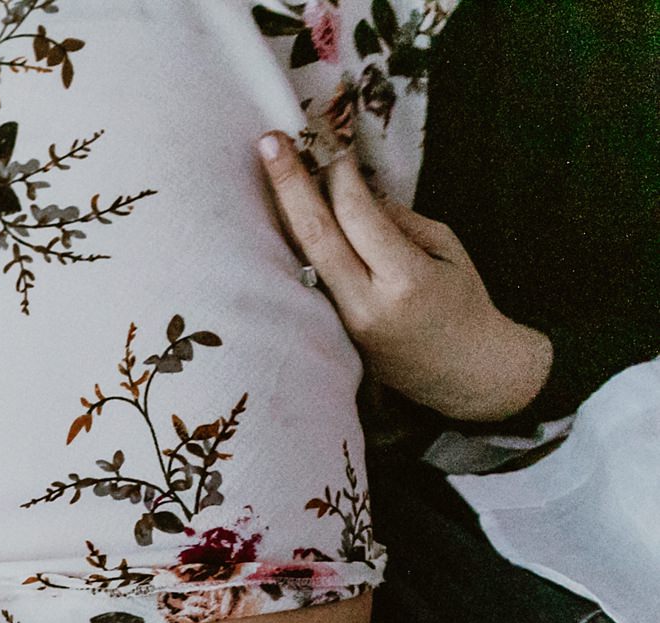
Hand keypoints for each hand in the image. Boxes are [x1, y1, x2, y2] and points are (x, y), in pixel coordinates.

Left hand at [257, 132, 553, 422]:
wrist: (463, 372)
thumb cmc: (463, 302)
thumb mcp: (447, 250)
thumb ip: (399, 220)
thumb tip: (354, 191)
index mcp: (405, 280)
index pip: (359, 217)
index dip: (340, 176)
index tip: (329, 144)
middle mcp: (365, 304)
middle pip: (315, 236)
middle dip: (289, 184)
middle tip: (269, 142)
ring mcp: (340, 324)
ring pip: (300, 259)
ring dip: (279, 211)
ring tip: (266, 167)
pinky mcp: (327, 333)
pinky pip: (303, 280)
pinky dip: (289, 244)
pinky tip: (277, 214)